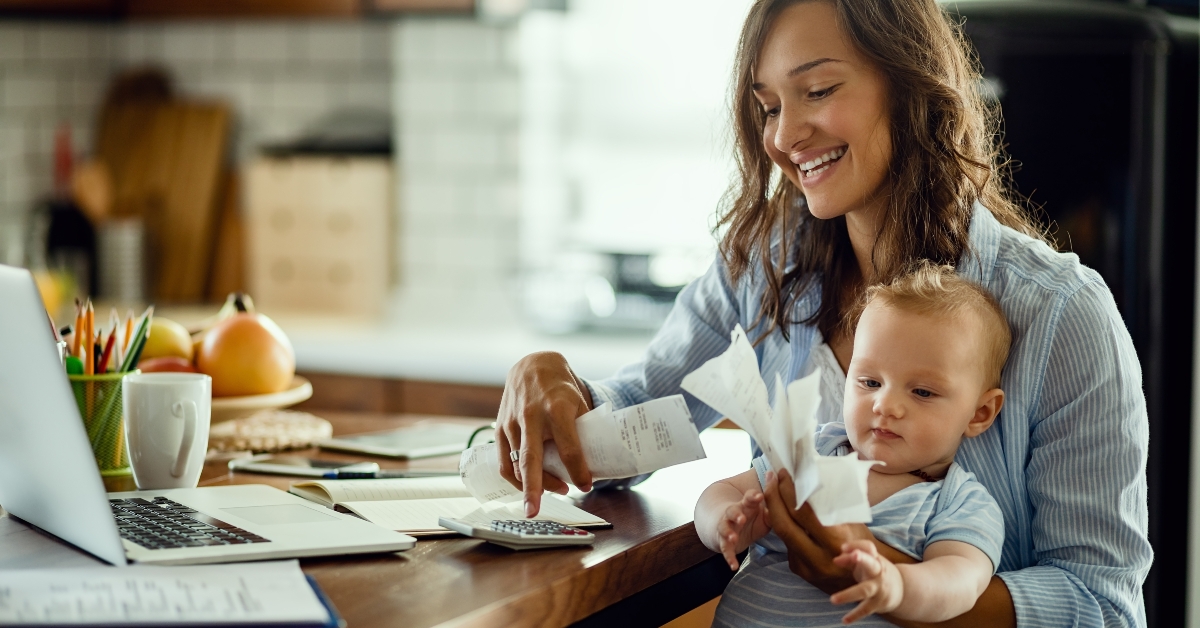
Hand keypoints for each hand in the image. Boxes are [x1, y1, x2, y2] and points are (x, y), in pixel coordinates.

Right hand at [496, 352, 593, 516]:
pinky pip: (504, 461)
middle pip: (532, 458)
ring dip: (533, 484)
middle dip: (534, 487)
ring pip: (518, 464)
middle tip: (535, 511)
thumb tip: (595, 464)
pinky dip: (515, 478)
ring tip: (552, 492)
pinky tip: (528, 486)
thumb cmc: (560, 387)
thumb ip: (584, 431)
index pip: (568, 447)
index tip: (587, 484)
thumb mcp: (579, 402)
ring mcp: (512, 422)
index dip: (578, 470)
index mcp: (556, 408)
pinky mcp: (500, 428)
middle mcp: (531, 415)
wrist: (532, 365)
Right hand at [716, 489, 770, 569]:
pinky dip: (728, 557)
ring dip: (728, 533)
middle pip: (732, 511)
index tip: (759, 497)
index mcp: (746, 505)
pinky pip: (725, 549)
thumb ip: (773, 514)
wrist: (731, 527)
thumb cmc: (752, 519)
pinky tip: (734, 566)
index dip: (753, 496)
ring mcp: (727, 527)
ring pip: (724, 528)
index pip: (748, 497)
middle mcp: (734, 514)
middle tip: (742, 519)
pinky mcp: (724, 542)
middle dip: (736, 515)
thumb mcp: (764, 516)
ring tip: (733, 538)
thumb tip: (788, 513)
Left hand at [763, 470, 908, 593]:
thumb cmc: (862, 542)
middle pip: (784, 525)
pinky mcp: (799, 571)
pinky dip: (783, 524)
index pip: (803, 514)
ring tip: (772, 488)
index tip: (784, 474)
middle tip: (771, 477)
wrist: (867, 579)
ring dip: (773, 509)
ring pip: (781, 534)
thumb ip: (831, 507)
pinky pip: (786, 543)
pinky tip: (781, 509)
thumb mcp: (854, 522)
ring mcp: (807, 568)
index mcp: (836, 543)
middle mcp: (819, 559)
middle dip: (773, 498)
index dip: (789, 491)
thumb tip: (809, 478)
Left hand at [831, 540, 903, 623]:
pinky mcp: (878, 603)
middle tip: (853, 555)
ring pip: (864, 590)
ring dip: (849, 594)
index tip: (843, 548)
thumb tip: (837, 557)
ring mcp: (879, 588)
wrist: (903, 589)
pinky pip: (865, 609)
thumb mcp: (867, 562)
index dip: (856, 545)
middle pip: (870, 564)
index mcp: (875, 558)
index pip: (868, 547)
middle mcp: (878, 572)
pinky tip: (844, 620)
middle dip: (862, 558)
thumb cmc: (877, 571)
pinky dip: (855, 616)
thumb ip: (851, 558)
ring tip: (833, 600)